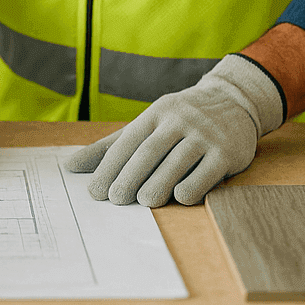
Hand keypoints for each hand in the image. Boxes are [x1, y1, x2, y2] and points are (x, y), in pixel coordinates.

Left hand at [63, 54, 284, 206]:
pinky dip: (192, 186)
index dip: (110, 166)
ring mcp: (205, 135)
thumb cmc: (180, 121)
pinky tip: (180, 197)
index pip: (129, 140)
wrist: (234, 102)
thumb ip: (111, 146)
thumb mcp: (147, 125)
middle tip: (115, 199)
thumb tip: (70, 166)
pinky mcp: (228, 152)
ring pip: (178, 161)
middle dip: (131, 175)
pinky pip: (207, 172)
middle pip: (150, 150)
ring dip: (159, 183)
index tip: (96, 191)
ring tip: (144, 202)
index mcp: (156, 113)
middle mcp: (180, 120)